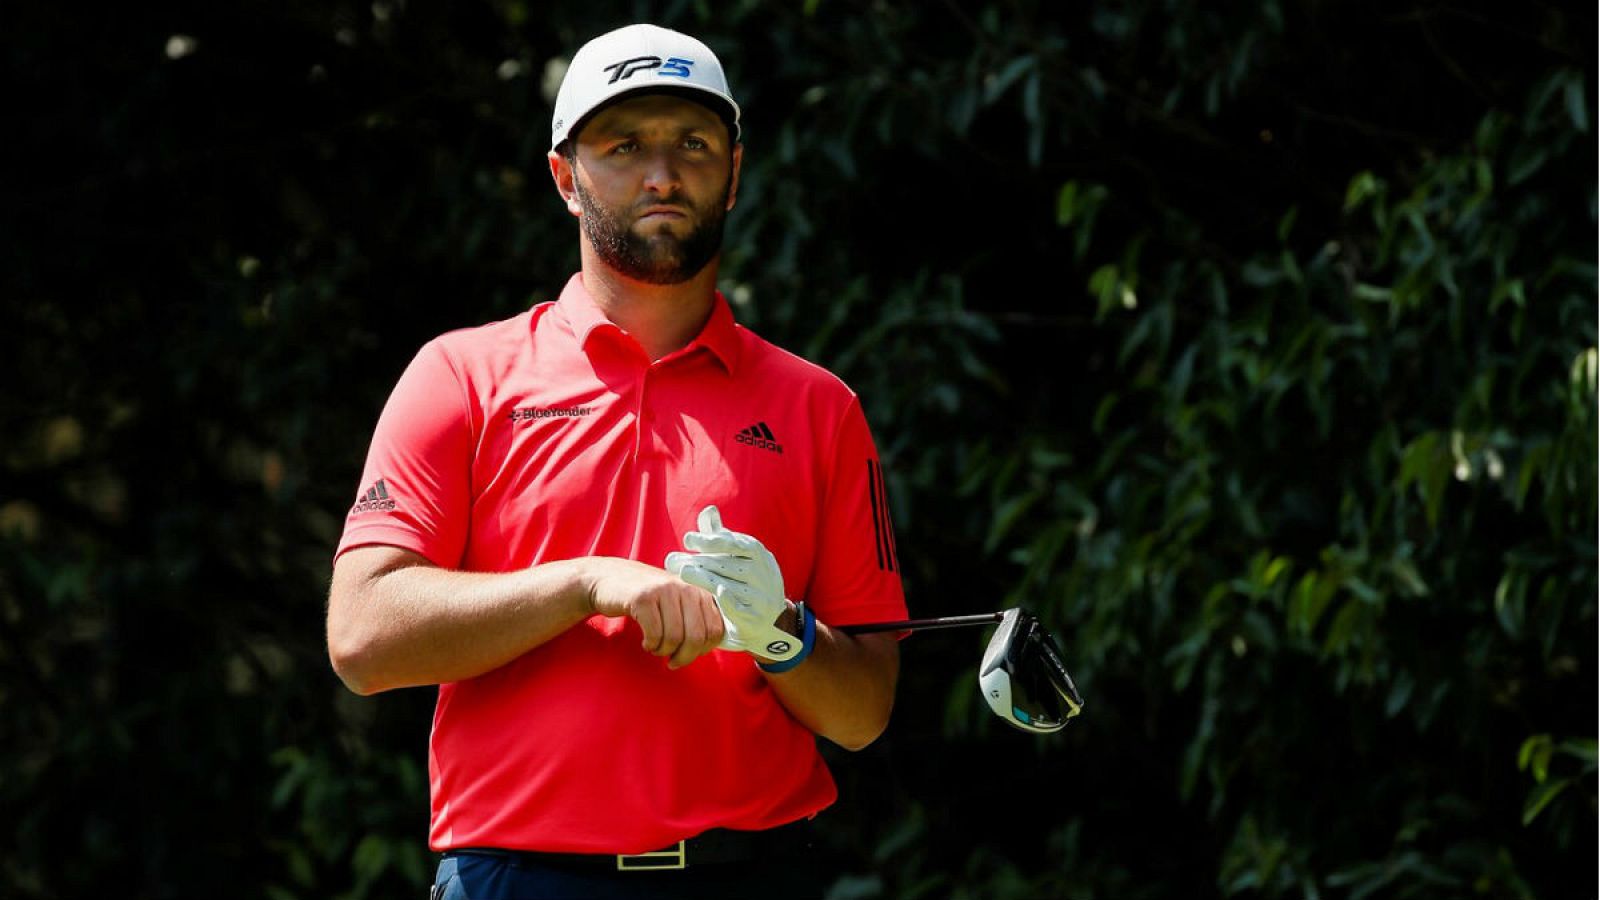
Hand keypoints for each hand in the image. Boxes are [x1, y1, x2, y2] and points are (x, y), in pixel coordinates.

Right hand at [585, 558, 725, 668]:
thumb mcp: (679, 603)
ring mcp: (664, 590)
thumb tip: (714, 646)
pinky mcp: (643, 597)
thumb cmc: (650, 599)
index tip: (687, 654)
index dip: (702, 650)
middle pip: (697, 637)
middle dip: (684, 657)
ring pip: (675, 638)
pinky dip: (651, 645)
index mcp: (700, 591)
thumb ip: (700, 619)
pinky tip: (646, 641)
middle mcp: (686, 587)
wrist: (609, 578)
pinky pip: (654, 634)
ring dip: (664, 651)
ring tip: (656, 646)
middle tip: (671, 660)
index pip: (716, 631)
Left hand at [665, 506, 800, 661]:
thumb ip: (722, 537)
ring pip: (731, 585)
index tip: (687, 540)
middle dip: (699, 561)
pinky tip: (716, 592)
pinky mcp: (755, 619)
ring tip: (683, 572)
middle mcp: (763, 575)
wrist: (770, 623)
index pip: (735, 544)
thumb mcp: (739, 559)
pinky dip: (729, 600)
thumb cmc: (748, 584)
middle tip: (672, 559)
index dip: (712, 540)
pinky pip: (741, 609)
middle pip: (728, 565)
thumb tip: (708, 510)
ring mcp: (761, 598)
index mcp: (759, 556)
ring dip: (706, 578)